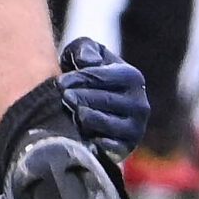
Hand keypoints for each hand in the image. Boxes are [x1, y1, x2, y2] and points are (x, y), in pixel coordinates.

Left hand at [56, 37, 149, 162]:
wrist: (92, 112)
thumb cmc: (87, 78)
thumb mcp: (85, 55)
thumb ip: (85, 48)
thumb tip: (87, 63)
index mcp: (132, 78)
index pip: (103, 77)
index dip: (78, 78)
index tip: (58, 82)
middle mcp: (139, 104)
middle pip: (103, 100)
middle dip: (78, 98)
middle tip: (62, 97)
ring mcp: (135, 129)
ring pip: (104, 123)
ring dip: (82, 117)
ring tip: (70, 112)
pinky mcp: (125, 149)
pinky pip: (106, 146)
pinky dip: (91, 140)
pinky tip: (78, 133)